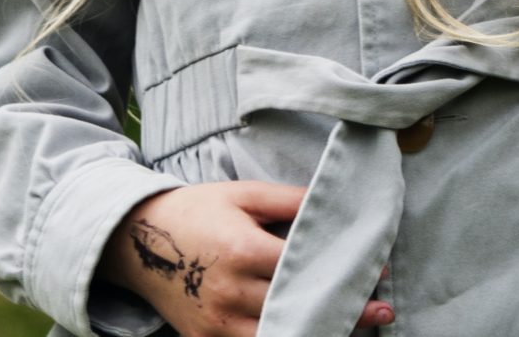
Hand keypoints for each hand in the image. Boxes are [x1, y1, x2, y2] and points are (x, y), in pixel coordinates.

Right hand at [99, 182, 393, 335]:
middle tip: (383, 313)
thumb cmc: (197, 211)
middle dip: (344, 311)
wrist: (135, 241)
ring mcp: (216, 322)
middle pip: (298, 306)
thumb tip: (335, 203)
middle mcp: (230, 291)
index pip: (305, 267)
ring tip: (352, 327)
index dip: (344, 271)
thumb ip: (291, 200)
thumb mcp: (243, 195)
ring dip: (318, 331)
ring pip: (279, 335)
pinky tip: (310, 332)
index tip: (380, 273)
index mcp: (242, 249)